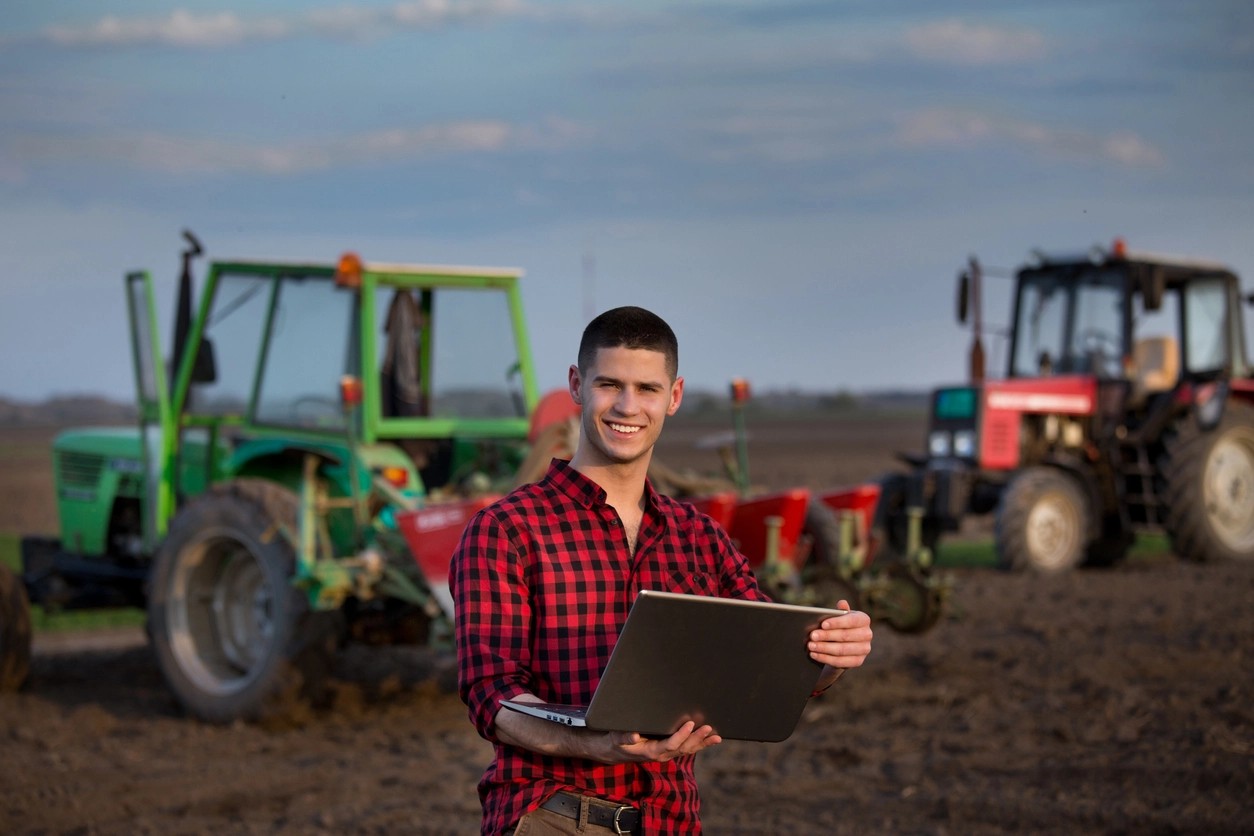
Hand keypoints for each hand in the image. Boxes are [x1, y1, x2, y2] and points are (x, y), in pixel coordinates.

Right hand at [607, 721, 721, 762]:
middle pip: (683, 748)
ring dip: (703, 743)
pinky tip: (710, 739)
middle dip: (697, 739)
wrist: (616, 751)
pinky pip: (687, 748)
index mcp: (651, 751)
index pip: (670, 744)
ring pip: (688, 749)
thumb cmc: (617, 741)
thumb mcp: (616, 737)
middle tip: (709, 728)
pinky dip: (699, 744)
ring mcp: (667, 754)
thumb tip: (634, 736)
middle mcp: (662, 755)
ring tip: (716, 737)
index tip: (690, 724)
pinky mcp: (669, 750)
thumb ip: (625, 737)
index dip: (681, 735)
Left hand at [808, 599, 871, 668]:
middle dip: (827, 636)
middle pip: (845, 636)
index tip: (823, 624)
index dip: (837, 623)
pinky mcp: (858, 661)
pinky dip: (825, 658)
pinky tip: (814, 654)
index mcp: (864, 620)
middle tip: (812, 636)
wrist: (844, 644)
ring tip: (811, 646)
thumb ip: (841, 611)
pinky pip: (840, 661)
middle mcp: (867, 634)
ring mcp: (864, 649)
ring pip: (842, 650)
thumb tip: (842, 603)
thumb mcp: (841, 617)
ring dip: (824, 648)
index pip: (852, 621)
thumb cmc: (840, 626)